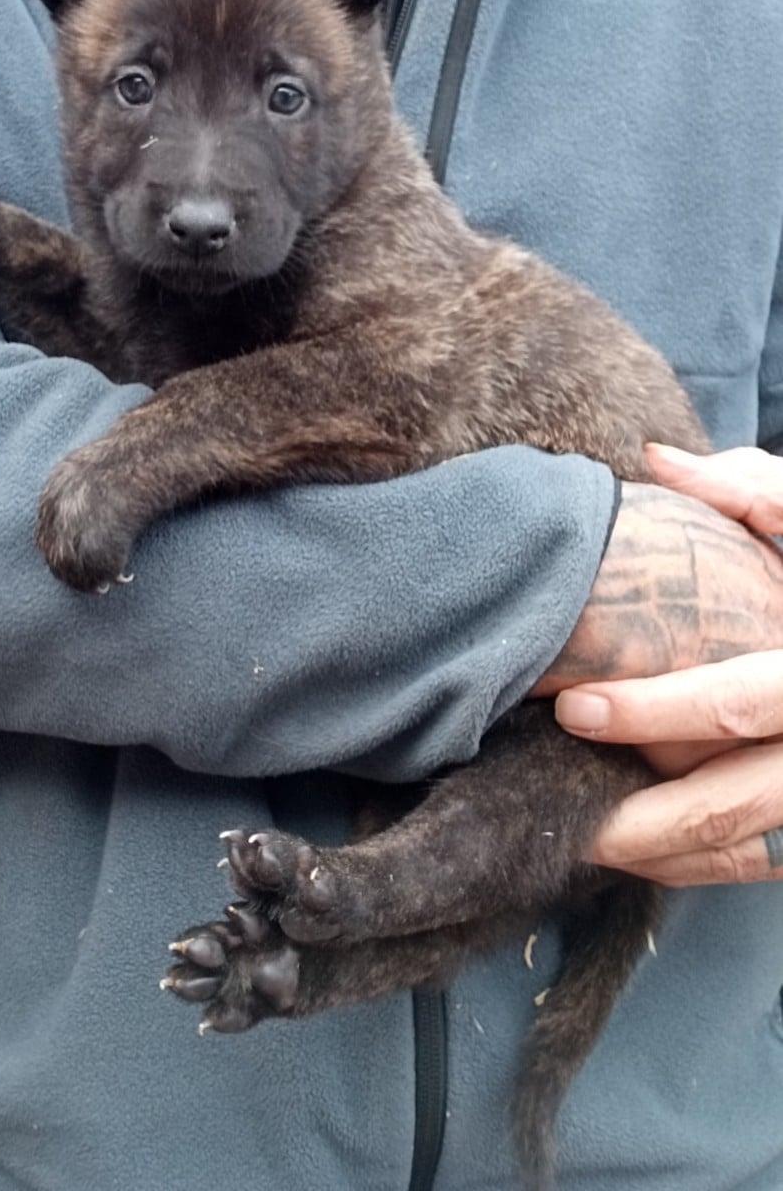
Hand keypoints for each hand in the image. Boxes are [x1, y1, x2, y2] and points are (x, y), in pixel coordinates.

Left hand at [552, 445, 782, 885]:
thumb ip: (758, 491)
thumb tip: (658, 460)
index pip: (738, 702)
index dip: (652, 712)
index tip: (574, 708)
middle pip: (735, 804)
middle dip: (643, 821)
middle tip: (565, 812)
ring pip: (749, 851)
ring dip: (665, 859)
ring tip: (588, 844)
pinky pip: (768, 861)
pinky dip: (706, 867)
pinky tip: (649, 852)